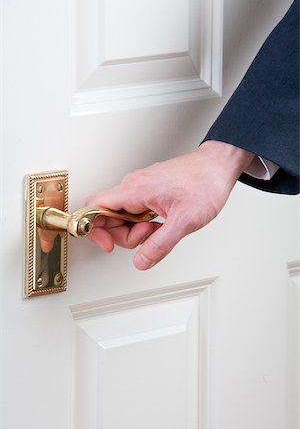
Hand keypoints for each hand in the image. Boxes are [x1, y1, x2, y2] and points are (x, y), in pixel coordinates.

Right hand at [86, 141, 253, 269]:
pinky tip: (160, 223)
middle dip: (124, 235)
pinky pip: (133, 211)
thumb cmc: (205, 184)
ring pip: (121, 216)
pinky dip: (143, 223)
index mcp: (135, 189)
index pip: (94, 207)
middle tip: (149, 236)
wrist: (217, 166)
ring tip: (159, 227)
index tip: (108, 245)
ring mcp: (139, 187)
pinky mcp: (147, 190)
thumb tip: (141, 261)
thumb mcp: (185, 221)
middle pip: (107, 217)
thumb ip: (160, 245)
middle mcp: (133, 186)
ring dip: (136, 230)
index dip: (94, 229)